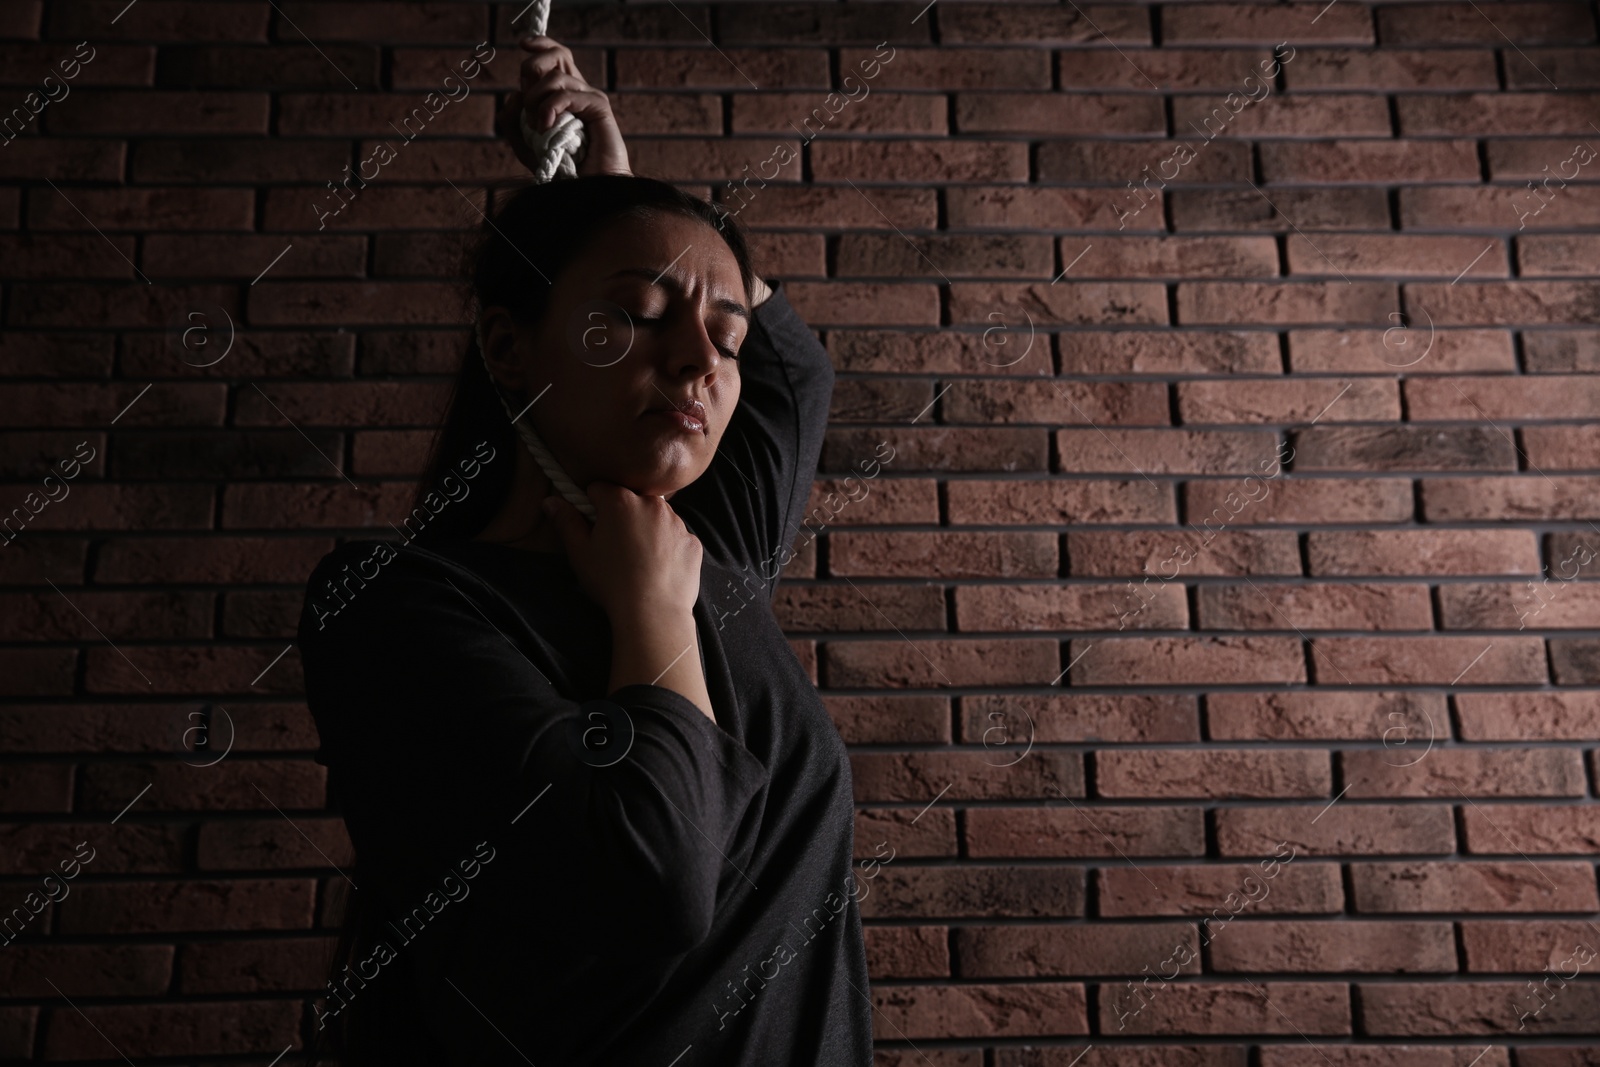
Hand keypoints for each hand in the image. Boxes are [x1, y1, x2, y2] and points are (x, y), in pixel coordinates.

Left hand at [496, 34, 630, 177]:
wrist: (588, 190)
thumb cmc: (561, 170)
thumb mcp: (526, 145)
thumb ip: (513, 120)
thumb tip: (513, 94)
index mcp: (563, 94)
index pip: (555, 56)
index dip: (540, 44)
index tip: (522, 44)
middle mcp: (577, 91)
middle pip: (557, 55)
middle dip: (532, 68)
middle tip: (527, 101)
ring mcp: (589, 98)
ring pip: (555, 77)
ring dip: (536, 100)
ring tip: (537, 126)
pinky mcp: (598, 107)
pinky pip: (567, 94)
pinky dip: (550, 108)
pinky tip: (545, 127)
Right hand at [543, 482, 700, 621]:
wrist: (653, 613)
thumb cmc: (612, 582)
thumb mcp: (580, 553)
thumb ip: (566, 522)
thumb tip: (551, 501)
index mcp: (621, 501)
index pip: (600, 488)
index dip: (592, 505)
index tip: (592, 526)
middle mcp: (652, 504)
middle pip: (631, 500)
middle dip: (622, 517)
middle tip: (615, 547)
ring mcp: (677, 523)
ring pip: (656, 517)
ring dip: (647, 529)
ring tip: (638, 561)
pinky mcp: (693, 542)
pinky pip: (676, 538)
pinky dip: (668, 548)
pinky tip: (658, 570)